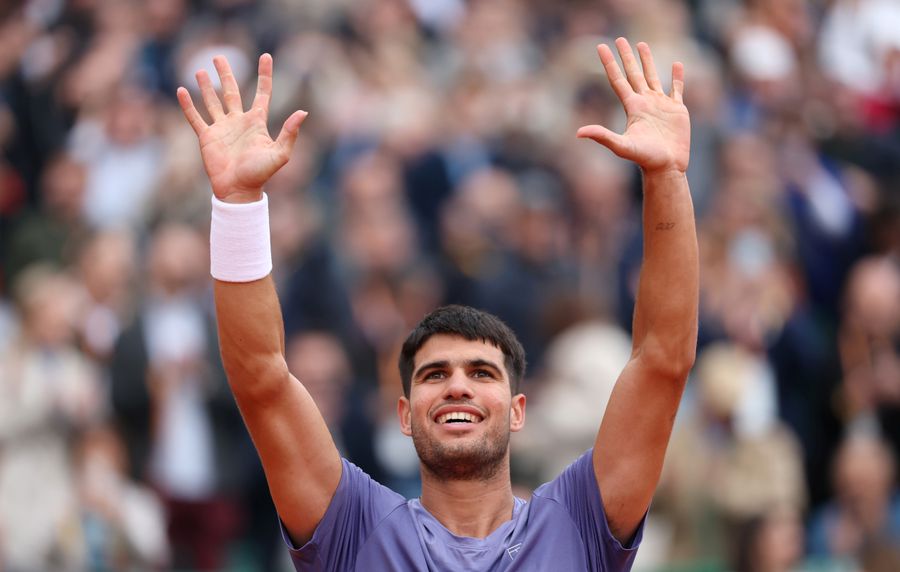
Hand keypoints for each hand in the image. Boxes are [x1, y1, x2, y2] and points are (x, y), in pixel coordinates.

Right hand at [177, 53, 306, 202]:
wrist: (238, 190)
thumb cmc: (260, 174)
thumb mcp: (280, 154)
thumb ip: (290, 133)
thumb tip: (303, 112)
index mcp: (257, 123)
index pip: (263, 93)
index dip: (265, 75)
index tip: (265, 56)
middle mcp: (239, 122)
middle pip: (232, 91)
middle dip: (226, 74)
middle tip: (219, 56)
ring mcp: (222, 128)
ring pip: (213, 102)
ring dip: (206, 86)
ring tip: (199, 70)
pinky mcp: (207, 137)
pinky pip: (195, 118)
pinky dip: (188, 105)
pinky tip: (182, 91)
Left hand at [577, 38, 688, 175]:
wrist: (667, 168)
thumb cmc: (645, 159)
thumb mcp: (621, 146)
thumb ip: (602, 136)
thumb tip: (579, 133)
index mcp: (632, 107)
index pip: (617, 80)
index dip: (609, 63)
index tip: (601, 46)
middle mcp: (644, 103)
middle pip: (633, 74)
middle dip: (626, 57)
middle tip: (620, 39)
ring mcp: (661, 105)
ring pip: (652, 77)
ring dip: (647, 61)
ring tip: (642, 44)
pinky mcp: (677, 110)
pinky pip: (677, 89)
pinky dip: (677, 77)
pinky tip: (677, 65)